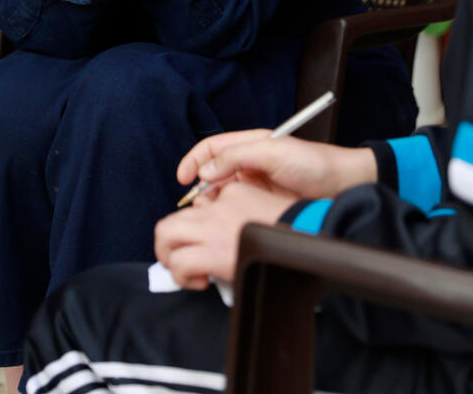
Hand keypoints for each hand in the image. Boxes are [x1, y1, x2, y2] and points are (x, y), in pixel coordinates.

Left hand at [154, 180, 295, 289]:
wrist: (307, 236)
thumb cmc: (292, 228)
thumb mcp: (263, 205)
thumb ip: (240, 209)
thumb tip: (224, 228)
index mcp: (232, 191)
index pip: (198, 206)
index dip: (196, 228)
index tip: (204, 244)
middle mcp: (218, 205)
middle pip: (172, 218)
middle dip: (168, 241)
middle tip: (178, 257)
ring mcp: (212, 226)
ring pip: (166, 235)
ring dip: (169, 257)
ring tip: (183, 270)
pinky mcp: (212, 250)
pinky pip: (179, 262)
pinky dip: (182, 275)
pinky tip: (198, 281)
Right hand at [177, 130, 377, 203]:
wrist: (344, 186)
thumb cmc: (315, 163)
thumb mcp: (274, 153)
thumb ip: (238, 156)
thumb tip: (206, 170)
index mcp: (251, 144)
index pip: (211, 148)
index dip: (193, 161)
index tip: (183, 179)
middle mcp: (250, 163)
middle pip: (212, 172)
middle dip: (199, 187)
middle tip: (196, 205)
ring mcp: (256, 184)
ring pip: (222, 193)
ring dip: (212, 203)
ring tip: (211, 215)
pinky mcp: (262, 204)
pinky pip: (236, 207)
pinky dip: (226, 214)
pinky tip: (226, 222)